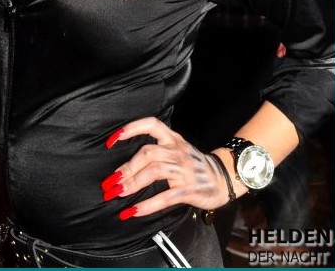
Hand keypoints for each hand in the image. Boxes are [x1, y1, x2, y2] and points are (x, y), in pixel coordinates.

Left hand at [101, 117, 229, 219]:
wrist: (223, 177)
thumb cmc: (194, 164)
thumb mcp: (177, 149)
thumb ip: (156, 148)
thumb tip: (125, 162)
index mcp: (172, 139)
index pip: (151, 125)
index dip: (131, 129)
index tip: (112, 139)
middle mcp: (177, 151)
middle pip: (148, 153)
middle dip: (126, 168)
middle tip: (111, 182)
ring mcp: (184, 170)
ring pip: (155, 171)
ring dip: (133, 183)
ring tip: (119, 193)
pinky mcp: (189, 190)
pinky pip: (166, 196)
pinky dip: (148, 205)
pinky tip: (135, 211)